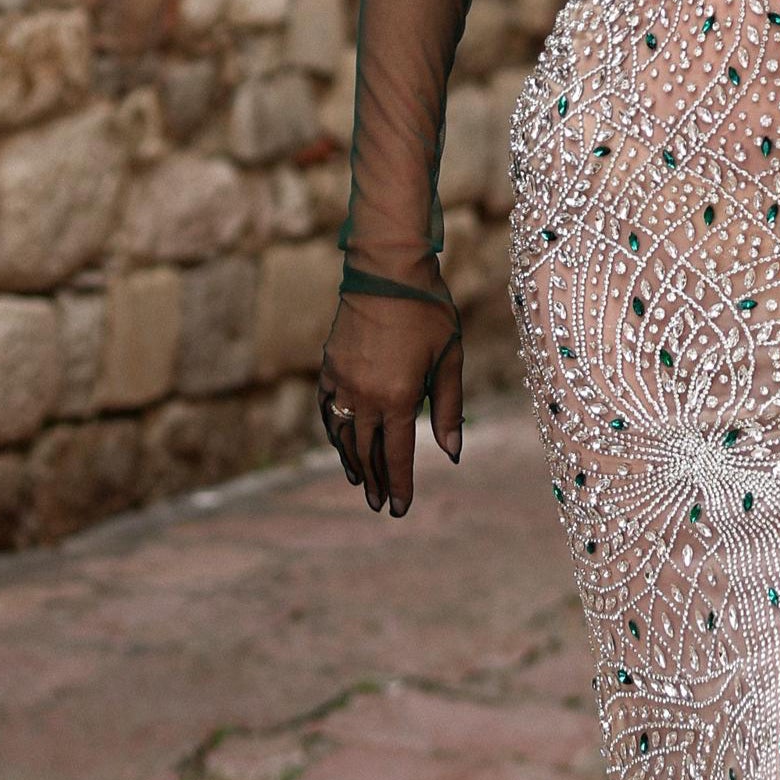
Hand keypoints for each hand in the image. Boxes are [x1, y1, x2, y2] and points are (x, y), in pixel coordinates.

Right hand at [317, 286, 461, 516]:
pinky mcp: (329, 366)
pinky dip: (333, 432)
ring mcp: (342, 381)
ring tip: (360, 484)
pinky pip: (328, 409)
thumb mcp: (449, 361)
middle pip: (367, 452)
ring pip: (343, 435)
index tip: (399, 509)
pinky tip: (340, 443)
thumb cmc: (429, 312)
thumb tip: (451, 453)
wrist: (388, 269)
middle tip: (380, 505)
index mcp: (398, 397)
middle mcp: (365, 395)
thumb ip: (448, 409)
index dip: (399, 485)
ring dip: (351, 462)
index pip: (397, 455)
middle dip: (375, 481)